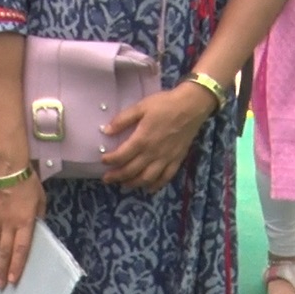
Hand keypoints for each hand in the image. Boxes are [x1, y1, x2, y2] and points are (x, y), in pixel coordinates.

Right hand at [0, 171, 45, 289]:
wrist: (7, 167)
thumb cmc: (28, 182)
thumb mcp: (41, 200)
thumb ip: (38, 215)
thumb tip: (35, 226)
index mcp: (24, 222)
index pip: (21, 249)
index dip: (17, 266)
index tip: (13, 280)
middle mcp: (8, 223)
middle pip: (4, 251)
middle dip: (2, 270)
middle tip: (0, 284)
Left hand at [99, 84, 214, 190]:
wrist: (191, 107)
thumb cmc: (164, 105)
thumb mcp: (140, 107)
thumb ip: (122, 120)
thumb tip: (105, 131)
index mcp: (142, 139)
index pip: (121, 156)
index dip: (110, 160)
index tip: (103, 161)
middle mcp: (153, 153)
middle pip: (132, 170)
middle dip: (117, 176)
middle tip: (107, 179)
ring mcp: (166, 159)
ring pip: (147, 178)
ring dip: (134, 183)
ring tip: (124, 184)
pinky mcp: (177, 160)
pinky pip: (166, 178)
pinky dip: (156, 185)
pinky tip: (148, 188)